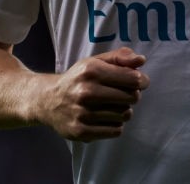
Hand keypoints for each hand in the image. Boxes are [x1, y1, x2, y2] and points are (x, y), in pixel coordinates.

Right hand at [35, 47, 149, 141]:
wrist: (47, 100)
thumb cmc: (78, 79)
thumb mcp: (95, 62)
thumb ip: (120, 57)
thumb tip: (141, 61)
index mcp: (91, 70)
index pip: (132, 79)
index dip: (142, 81)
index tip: (140, 82)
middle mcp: (86, 92)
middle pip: (132, 98)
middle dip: (133, 95)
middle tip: (124, 94)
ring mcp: (82, 113)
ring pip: (125, 115)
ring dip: (123, 110)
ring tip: (112, 106)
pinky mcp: (81, 132)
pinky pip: (116, 130)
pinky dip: (115, 125)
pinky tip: (106, 117)